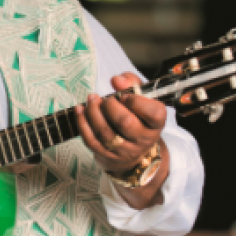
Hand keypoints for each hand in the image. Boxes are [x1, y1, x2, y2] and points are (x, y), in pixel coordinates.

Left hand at [76, 72, 168, 207]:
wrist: (133, 149)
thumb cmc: (136, 116)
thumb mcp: (141, 98)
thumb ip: (131, 83)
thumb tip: (117, 80)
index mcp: (156, 124)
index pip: (154, 113)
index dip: (137, 101)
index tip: (125, 95)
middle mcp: (143, 139)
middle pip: (125, 122)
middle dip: (110, 106)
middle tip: (105, 98)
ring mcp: (125, 150)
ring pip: (105, 132)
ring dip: (93, 112)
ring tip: (91, 100)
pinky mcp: (107, 155)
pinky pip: (91, 140)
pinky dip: (82, 123)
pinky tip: (80, 110)